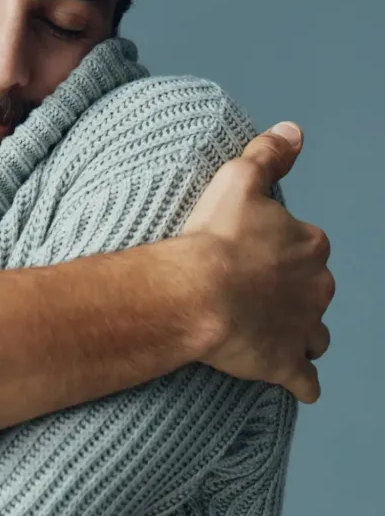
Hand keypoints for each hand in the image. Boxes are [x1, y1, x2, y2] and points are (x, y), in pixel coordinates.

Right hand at [182, 122, 333, 403]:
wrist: (197, 293)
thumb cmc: (215, 236)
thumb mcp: (239, 179)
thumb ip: (269, 154)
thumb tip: (294, 131)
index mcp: (310, 245)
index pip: (308, 246)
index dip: (283, 250)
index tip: (255, 253)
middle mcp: (317, 288)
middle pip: (314, 290)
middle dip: (295, 292)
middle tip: (256, 292)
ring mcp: (303, 329)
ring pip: (316, 335)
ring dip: (302, 334)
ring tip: (272, 332)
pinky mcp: (286, 365)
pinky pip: (306, 381)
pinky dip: (302, 383)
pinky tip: (297, 384)